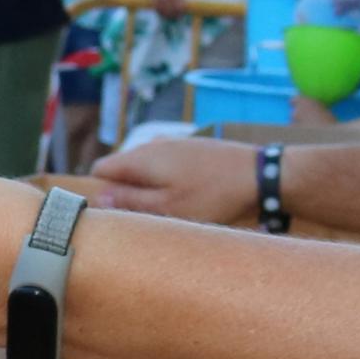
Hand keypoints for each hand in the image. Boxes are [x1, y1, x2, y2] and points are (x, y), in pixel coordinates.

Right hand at [87, 134, 257, 226]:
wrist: (259, 174)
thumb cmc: (212, 196)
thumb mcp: (167, 207)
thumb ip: (130, 201)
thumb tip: (100, 198)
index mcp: (141, 158)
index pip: (100, 170)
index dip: (103, 192)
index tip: (119, 213)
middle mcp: (152, 144)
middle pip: (123, 168)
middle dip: (127, 191)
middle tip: (147, 215)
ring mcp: (173, 143)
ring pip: (145, 166)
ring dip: (149, 186)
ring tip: (170, 207)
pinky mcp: (192, 147)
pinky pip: (166, 163)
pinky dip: (168, 179)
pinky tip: (188, 193)